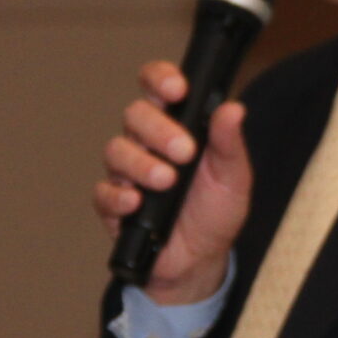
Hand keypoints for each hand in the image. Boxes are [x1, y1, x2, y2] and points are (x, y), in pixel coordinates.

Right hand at [94, 60, 251, 303]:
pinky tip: (136, 203)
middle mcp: (146, 142)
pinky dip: (119, 196)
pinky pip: (103, 192)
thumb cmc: (215, 211)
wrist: (201, 259)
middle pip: (135, 115)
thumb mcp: (233, 177)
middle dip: (159, 130)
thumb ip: (229, 143)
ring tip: (166, 181)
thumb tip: (233, 108)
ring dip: (142, 164)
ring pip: (116, 150)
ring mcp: (126, 172)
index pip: (157, 87)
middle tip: (185, 152)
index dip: (161, 79)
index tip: (178, 90)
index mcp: (175, 125)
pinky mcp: (113, 204)